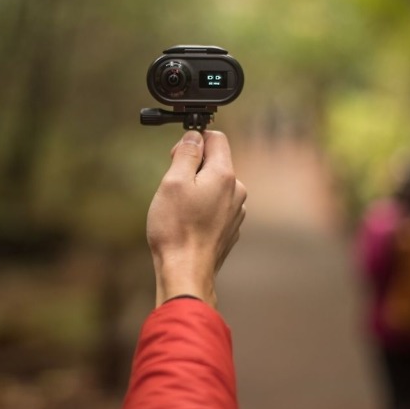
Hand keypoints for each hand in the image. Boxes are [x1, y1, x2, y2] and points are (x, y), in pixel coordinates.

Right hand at [146, 130, 246, 307]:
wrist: (186, 272)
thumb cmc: (176, 229)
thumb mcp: (173, 182)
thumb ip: (186, 154)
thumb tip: (194, 136)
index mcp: (224, 175)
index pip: (216, 138)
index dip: (194, 140)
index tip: (176, 155)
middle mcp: (236, 191)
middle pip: (216, 163)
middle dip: (193, 168)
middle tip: (172, 186)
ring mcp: (236, 212)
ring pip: (215, 187)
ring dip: (197, 190)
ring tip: (179, 209)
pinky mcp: (230, 229)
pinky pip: (216, 207)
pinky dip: (202, 209)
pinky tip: (188, 223)